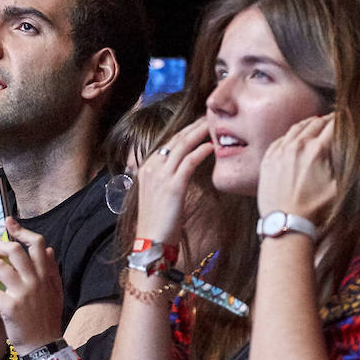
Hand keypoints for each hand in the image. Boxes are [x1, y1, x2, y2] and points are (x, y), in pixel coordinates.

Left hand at [0, 221, 62, 355]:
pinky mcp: (11, 307)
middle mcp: (36, 280)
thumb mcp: (54, 292)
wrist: (45, 347)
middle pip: (13, 249)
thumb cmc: (46, 319)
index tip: (8, 222)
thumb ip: (51, 270)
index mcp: (46, 275)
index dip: (21, 230)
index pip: (37, 243)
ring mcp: (23, 293)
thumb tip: (49, 249)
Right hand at [133, 116, 212, 244]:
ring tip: (213, 125)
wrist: (151, 242)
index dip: (184, 131)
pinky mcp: (172, 186)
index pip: (167, 142)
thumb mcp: (159, 195)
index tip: (198, 124)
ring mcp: (160, 176)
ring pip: (182, 146)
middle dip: (193, 126)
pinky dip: (200, 152)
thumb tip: (183, 172)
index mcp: (146, 168)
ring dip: (199, 133)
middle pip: (175, 139)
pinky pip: (188, 162)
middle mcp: (151, 168)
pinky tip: (211, 146)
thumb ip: (168, 180)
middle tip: (209, 116)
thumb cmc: (158, 223)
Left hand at [256, 113, 337, 226]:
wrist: (285, 223)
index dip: (342, 120)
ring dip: (308, 124)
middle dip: (326, 120)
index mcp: (317, 150)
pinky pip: (280, 140)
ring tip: (316, 123)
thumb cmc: (316, 209)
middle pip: (314, 124)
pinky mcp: (268, 160)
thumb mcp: (342, 191)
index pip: (333, 126)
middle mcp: (297, 146)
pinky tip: (294, 137)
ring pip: (295, 129)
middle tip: (333, 119)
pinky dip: (290, 135)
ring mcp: (280, 152)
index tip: (348, 118)